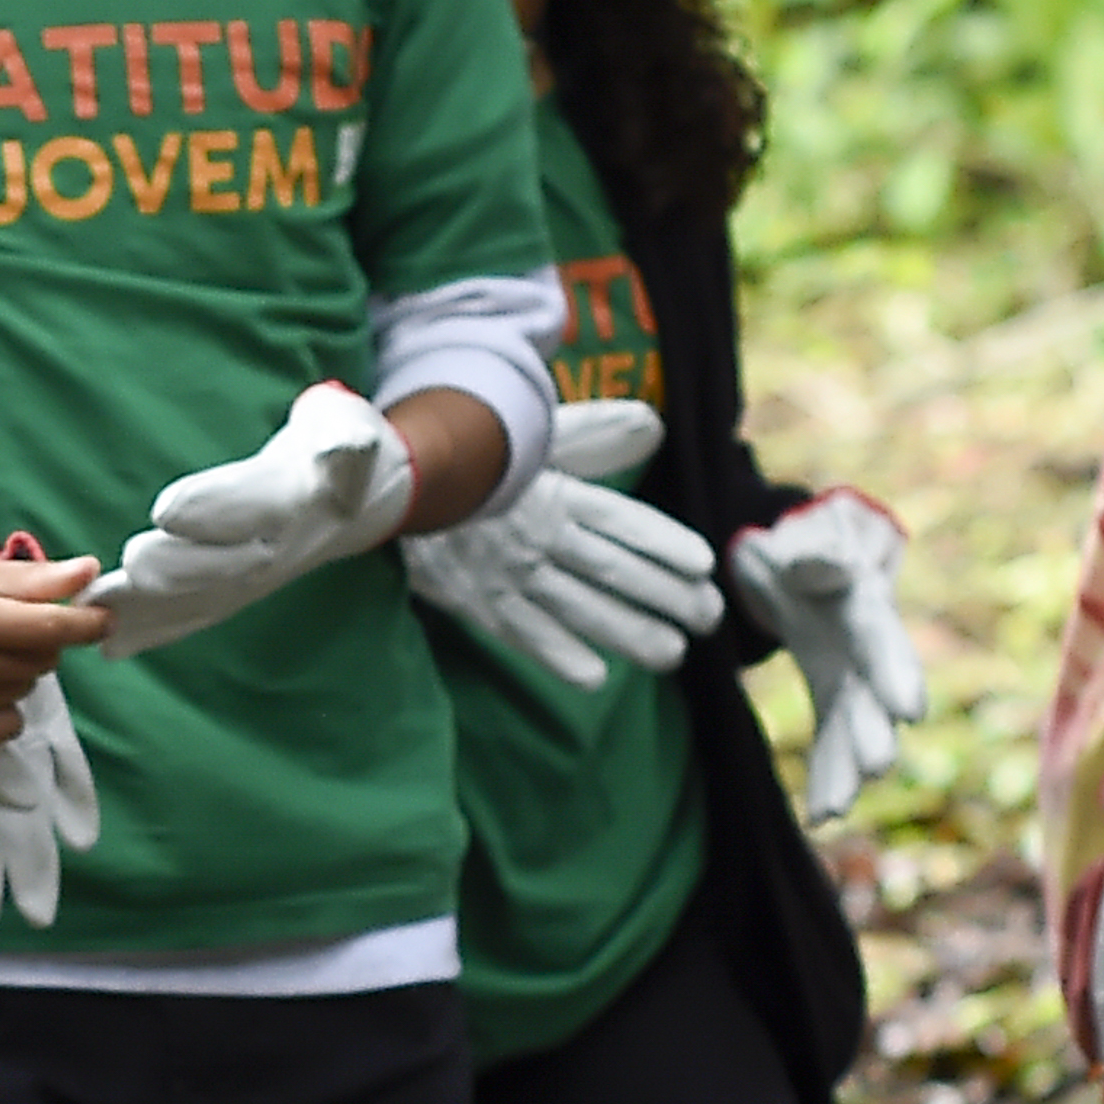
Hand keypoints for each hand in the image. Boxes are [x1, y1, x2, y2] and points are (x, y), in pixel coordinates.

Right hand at [0, 487, 101, 938]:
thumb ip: (25, 578)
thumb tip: (86, 572)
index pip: (46, 629)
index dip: (84, 624)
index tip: (102, 617)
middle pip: (39, 663)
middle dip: (40, 643)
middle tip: (12, 627)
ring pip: (22, 693)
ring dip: (16, 672)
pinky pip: (2, 727)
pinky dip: (0, 707)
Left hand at [94, 383, 413, 659]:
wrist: (360, 497)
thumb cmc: (338, 445)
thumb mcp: (350, 429)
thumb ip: (347, 446)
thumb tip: (345, 451)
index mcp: (300, 502)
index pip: (255, 507)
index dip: (213, 509)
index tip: (167, 509)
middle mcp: (277, 551)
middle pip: (226, 565)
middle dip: (176, 566)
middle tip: (132, 560)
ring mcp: (255, 578)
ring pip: (200, 598)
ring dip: (149, 609)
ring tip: (99, 614)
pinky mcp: (235, 592)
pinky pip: (194, 615)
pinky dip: (154, 631)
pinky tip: (111, 648)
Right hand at [405, 401, 723, 689]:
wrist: (395, 480)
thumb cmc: (475, 458)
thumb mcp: (532, 436)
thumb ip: (593, 434)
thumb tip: (652, 425)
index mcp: (554, 490)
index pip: (621, 519)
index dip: (663, 542)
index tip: (703, 566)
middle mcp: (538, 532)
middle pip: (612, 568)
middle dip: (666, 596)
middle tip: (709, 618)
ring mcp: (507, 571)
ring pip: (578, 606)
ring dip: (628, 632)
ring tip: (672, 653)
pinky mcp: (476, 601)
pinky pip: (522, 633)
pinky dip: (557, 654)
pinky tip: (594, 677)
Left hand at [726, 489, 926, 818]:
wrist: (808, 554)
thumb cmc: (809, 538)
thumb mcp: (808, 534)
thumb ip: (813, 549)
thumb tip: (820, 570)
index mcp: (865, 602)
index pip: (883, 639)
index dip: (895, 673)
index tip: (908, 710)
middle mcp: (869, 648)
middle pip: (876, 693)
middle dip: (876, 730)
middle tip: (876, 766)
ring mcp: (855, 677)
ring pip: (856, 727)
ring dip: (847, 768)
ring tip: (834, 809)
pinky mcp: (834, 697)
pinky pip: (832, 740)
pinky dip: (827, 776)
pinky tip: (820, 816)